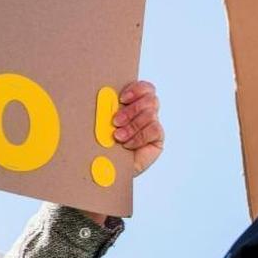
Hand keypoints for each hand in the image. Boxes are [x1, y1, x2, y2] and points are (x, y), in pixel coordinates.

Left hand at [79, 80, 163, 224]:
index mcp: (133, 103)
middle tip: (115, 121)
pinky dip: (139, 136)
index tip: (121, 98)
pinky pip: (154, 129)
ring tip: (118, 136)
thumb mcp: (102, 122)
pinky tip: (128, 144)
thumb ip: (108, 107)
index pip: (145, 88)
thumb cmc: (101, 144)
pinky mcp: (156, 139)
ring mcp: (152, 125)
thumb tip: (104, 95)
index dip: (137, 89)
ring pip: (151, 113)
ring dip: (132, 124)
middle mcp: (144, 113)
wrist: (106, 170)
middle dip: (131, 109)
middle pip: (150, 98)